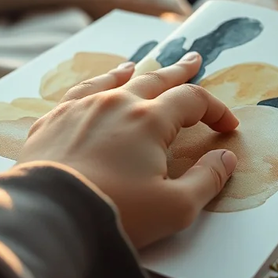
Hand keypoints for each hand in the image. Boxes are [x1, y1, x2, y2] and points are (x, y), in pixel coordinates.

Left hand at [17, 52, 239, 248]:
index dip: (215, 110)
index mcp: (150, 120)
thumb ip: (207, 180)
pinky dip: (96, 84)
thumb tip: (226, 157)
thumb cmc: (117, 214)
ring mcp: (82, 108)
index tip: (228, 126)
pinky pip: (80, 91)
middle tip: (193, 61)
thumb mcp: (175, 208)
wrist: (50, 216)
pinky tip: (96, 86)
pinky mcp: (54, 120)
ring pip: (114, 80)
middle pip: (156, 79)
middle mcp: (117, 103)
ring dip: (134, 72)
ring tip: (139, 65)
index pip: (192, 101)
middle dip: (179, 71)